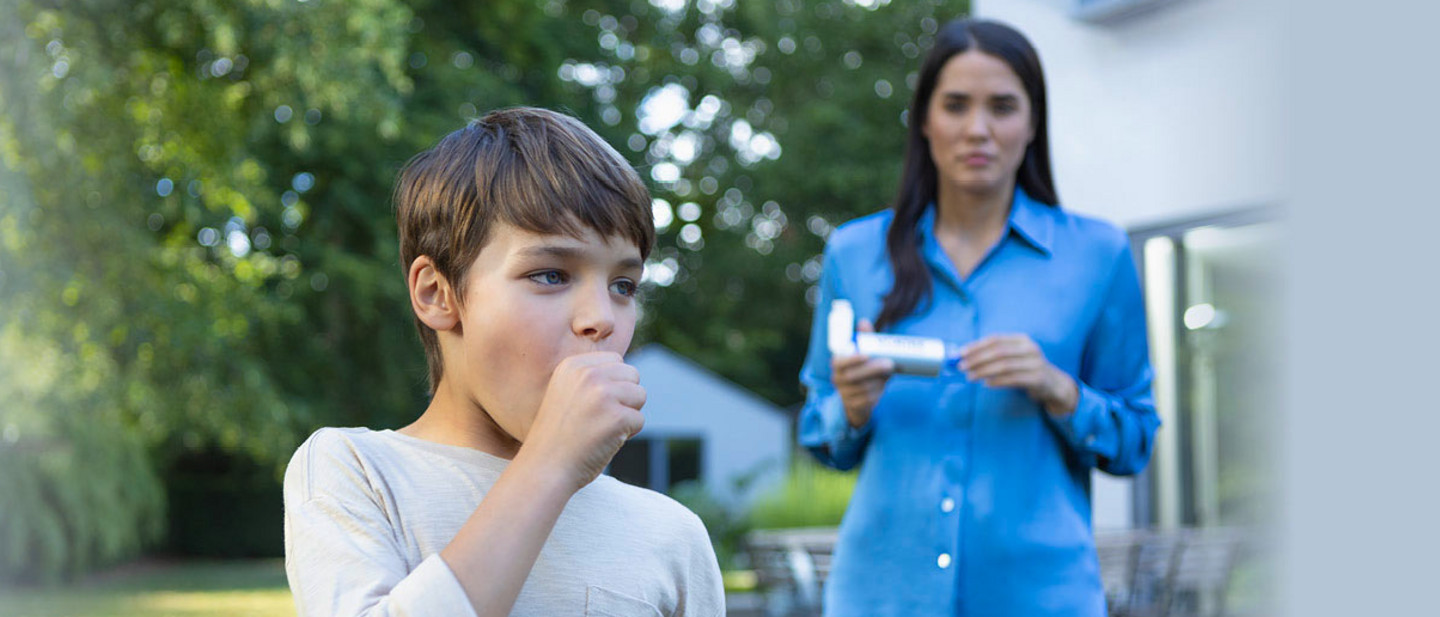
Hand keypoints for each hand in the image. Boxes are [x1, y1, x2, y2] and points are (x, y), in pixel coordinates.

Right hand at [520, 351, 645, 493]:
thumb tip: (629, 374)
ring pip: (639, 395)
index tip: (594, 405)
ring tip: (601, 429)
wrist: (544, 467)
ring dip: (628, 415)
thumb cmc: (558, 435)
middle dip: (624, 397)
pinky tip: (604, 441)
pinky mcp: (617, 417)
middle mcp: (588, 374)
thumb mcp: (567, 393)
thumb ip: (592, 378)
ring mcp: (603, 394)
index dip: (613, 384)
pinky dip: (628, 435)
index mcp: (573, 365)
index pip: (615, 360)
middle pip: (632, 375)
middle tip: (600, 418)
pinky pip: (639, 420)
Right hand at [830, 319, 894, 428]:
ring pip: (864, 388)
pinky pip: (868, 399)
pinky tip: (883, 386)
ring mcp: (845, 394)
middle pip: (854, 376)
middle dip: (873, 370)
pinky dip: (878, 392)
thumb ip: (863, 338)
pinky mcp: (854, 405)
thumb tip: (864, 322)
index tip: (867, 355)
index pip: (840, 362)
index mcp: (837, 364)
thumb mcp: (862, 354)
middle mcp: (837, 379)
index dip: (852, 359)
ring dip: (878, 381)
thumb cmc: (861, 369)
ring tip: (889, 373)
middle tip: (889, 363)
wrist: (856, 399)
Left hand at [959, 334, 1077, 415]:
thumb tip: (964, 356)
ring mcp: (1036, 363)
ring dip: (983, 371)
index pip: (996, 339)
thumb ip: (993, 354)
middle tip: (962, 367)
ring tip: (970, 377)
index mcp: (1022, 340)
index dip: (977, 346)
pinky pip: (1013, 379)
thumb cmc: (1025, 368)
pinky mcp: (1038, 379)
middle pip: (998, 352)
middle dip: (977, 359)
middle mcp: (1030, 349)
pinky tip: (986, 384)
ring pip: (1004, 366)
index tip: (961, 353)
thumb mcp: (1014, 356)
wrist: (1052, 384)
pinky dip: (997, 381)